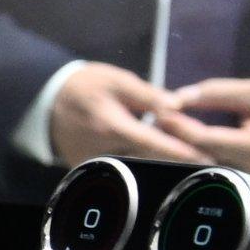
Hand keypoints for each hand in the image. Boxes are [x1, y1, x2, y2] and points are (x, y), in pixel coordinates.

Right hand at [42, 60, 201, 166]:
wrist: (43, 100)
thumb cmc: (83, 86)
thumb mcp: (117, 80)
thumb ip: (148, 95)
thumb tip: (178, 106)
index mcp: (112, 126)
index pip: (153, 142)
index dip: (180, 151)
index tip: (205, 158)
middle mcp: (104, 149)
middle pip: (147, 158)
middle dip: (173, 157)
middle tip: (204, 157)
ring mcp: (94, 162)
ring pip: (135, 166)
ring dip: (156, 161)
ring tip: (184, 157)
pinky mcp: (88, 168)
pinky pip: (120, 167)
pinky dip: (138, 162)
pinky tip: (152, 156)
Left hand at [167, 73, 249, 184]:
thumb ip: (220, 93)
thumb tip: (179, 97)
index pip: (204, 140)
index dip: (178, 125)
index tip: (159, 111)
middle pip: (200, 161)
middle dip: (174, 143)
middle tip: (153, 125)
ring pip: (207, 171)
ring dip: (184, 154)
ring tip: (163, 135)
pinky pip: (220, 174)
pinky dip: (200, 160)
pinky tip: (185, 147)